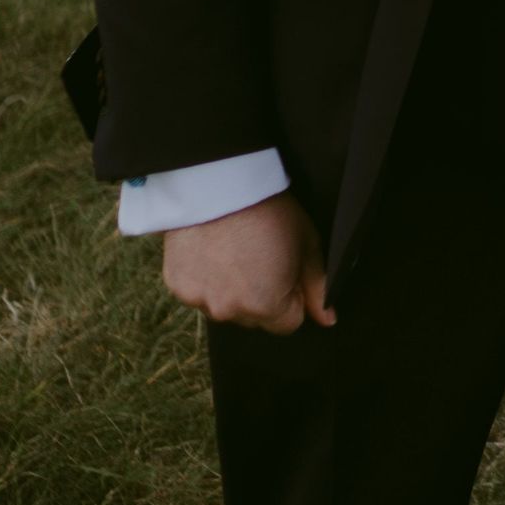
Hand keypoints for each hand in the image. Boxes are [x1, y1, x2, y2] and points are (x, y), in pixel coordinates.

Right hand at [161, 193, 335, 333]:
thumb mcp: (306, 244)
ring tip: (231, 252)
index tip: (284, 268)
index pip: (287, 323)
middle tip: (257, 256)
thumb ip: (318, 287)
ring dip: (229, 290)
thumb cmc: (270, 210)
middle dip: (260, 296)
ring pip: (224, 306)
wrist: (219, 181)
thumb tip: (328, 320)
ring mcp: (199, 299)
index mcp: (266, 306)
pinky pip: (198, 293)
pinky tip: (210, 251)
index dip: (291, 296)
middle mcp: (229, 311)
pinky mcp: (176, 285)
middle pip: (254, 318)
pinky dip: (204, 278)